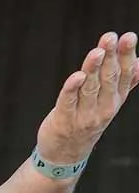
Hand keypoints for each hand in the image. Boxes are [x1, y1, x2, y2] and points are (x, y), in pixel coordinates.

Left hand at [36, 31, 138, 165]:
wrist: (65, 156)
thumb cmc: (86, 123)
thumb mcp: (109, 105)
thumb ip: (124, 84)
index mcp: (114, 101)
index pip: (124, 75)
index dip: (126, 55)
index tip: (129, 37)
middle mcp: (103, 108)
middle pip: (108, 79)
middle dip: (110, 57)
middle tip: (111, 37)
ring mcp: (83, 116)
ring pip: (90, 88)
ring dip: (93, 69)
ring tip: (97, 51)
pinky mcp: (63, 120)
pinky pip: (68, 102)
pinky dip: (72, 88)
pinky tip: (76, 76)